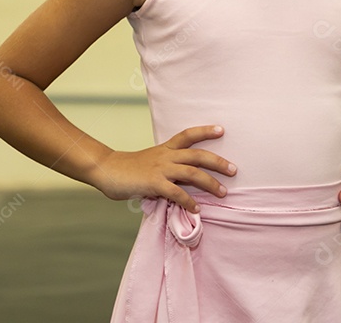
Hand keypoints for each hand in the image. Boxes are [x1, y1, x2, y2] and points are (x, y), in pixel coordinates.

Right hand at [90, 125, 235, 214]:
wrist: (106, 170)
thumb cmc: (128, 169)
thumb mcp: (150, 163)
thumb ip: (166, 170)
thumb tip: (181, 184)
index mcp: (165, 148)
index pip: (188, 135)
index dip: (205, 131)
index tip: (222, 130)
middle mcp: (166, 156)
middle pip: (198, 155)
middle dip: (218, 162)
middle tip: (234, 170)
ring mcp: (160, 169)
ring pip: (192, 173)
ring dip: (210, 183)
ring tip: (223, 193)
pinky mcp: (154, 183)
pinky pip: (176, 193)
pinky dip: (188, 202)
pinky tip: (196, 209)